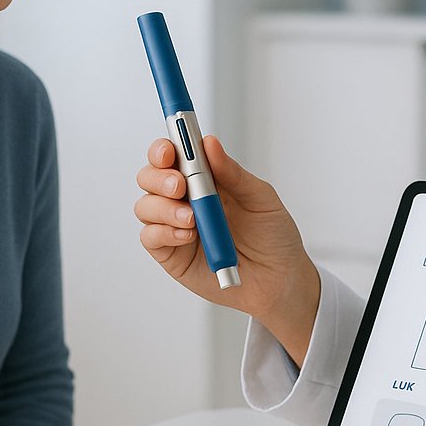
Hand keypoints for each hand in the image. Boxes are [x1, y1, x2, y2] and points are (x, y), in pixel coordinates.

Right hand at [134, 135, 319, 363]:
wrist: (279, 281)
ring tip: (192, 219)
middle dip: (159, 178)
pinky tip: (188, 235)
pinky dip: (165, 232)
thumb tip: (209, 143)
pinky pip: (151, 237)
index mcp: (206, 179)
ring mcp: (174, 226)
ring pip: (145, 206)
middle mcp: (185, 199)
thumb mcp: (261, 199)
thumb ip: (233, 173)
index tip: (170, 150)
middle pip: (150, 177)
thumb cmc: (273, 237)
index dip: (165, 148)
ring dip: (164, 208)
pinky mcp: (171, 254)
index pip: (173, 155)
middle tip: (180, 186)